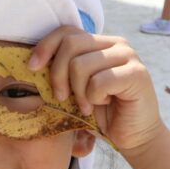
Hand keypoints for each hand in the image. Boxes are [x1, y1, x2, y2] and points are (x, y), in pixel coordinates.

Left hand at [28, 27, 162, 152]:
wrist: (135, 136)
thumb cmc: (103, 114)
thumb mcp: (76, 89)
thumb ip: (63, 72)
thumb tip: (32, 63)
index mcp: (100, 43)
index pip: (67, 32)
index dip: (45, 47)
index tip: (32, 68)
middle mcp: (116, 44)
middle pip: (70, 45)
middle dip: (58, 75)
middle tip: (62, 98)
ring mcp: (128, 57)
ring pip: (81, 65)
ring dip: (78, 93)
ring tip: (88, 106)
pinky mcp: (137, 74)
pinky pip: (99, 82)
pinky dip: (94, 99)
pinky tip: (105, 104)